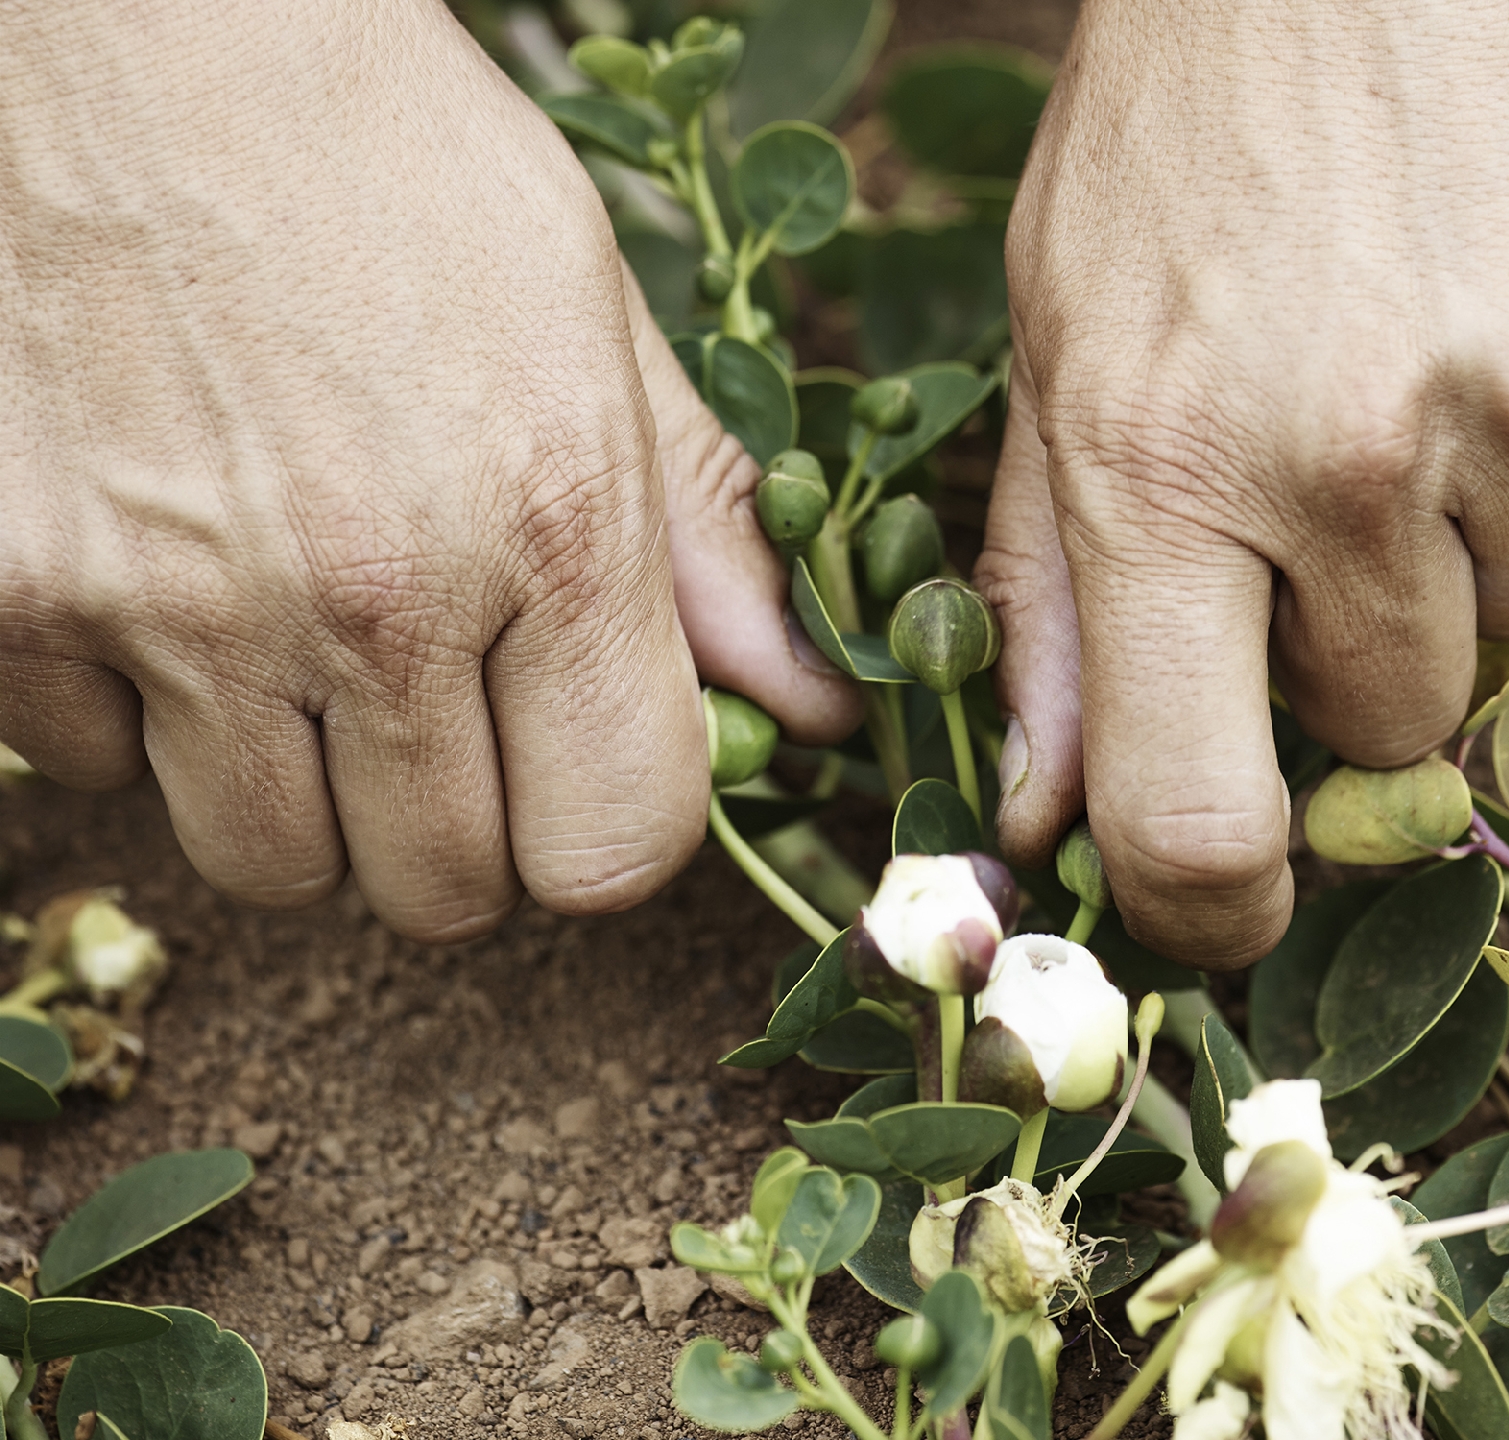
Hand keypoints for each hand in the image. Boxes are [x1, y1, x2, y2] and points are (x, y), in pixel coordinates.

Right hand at [0, 0, 856, 939]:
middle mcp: (370, 596)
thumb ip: (704, 539)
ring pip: (271, 864)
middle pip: (443, 890)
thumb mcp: (594, 318)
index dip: (606, 828)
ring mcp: (173, 605)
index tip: (580, 770)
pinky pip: (94, 775)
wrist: (135, 26)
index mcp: (551, 529)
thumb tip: (806, 707)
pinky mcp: (10, 593)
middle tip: (443, 710)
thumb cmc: (388, 154)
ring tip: (307, 651)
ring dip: (304, 798)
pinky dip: (139, 722)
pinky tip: (172, 590)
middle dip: (460, 828)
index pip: (614, 848)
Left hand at [976, 0, 1508, 966]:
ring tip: (1415, 363)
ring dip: (1473, 540)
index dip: (1211, 910)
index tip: (1223, 905)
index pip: (1195, 813)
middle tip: (1315, 494)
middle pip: (1394, 722)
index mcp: (1163, 464)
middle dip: (1349, 651)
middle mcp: (1358, 449)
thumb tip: (1051, 817)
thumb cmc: (1187, 127)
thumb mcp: (1060, 348)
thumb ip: (1050, 595)